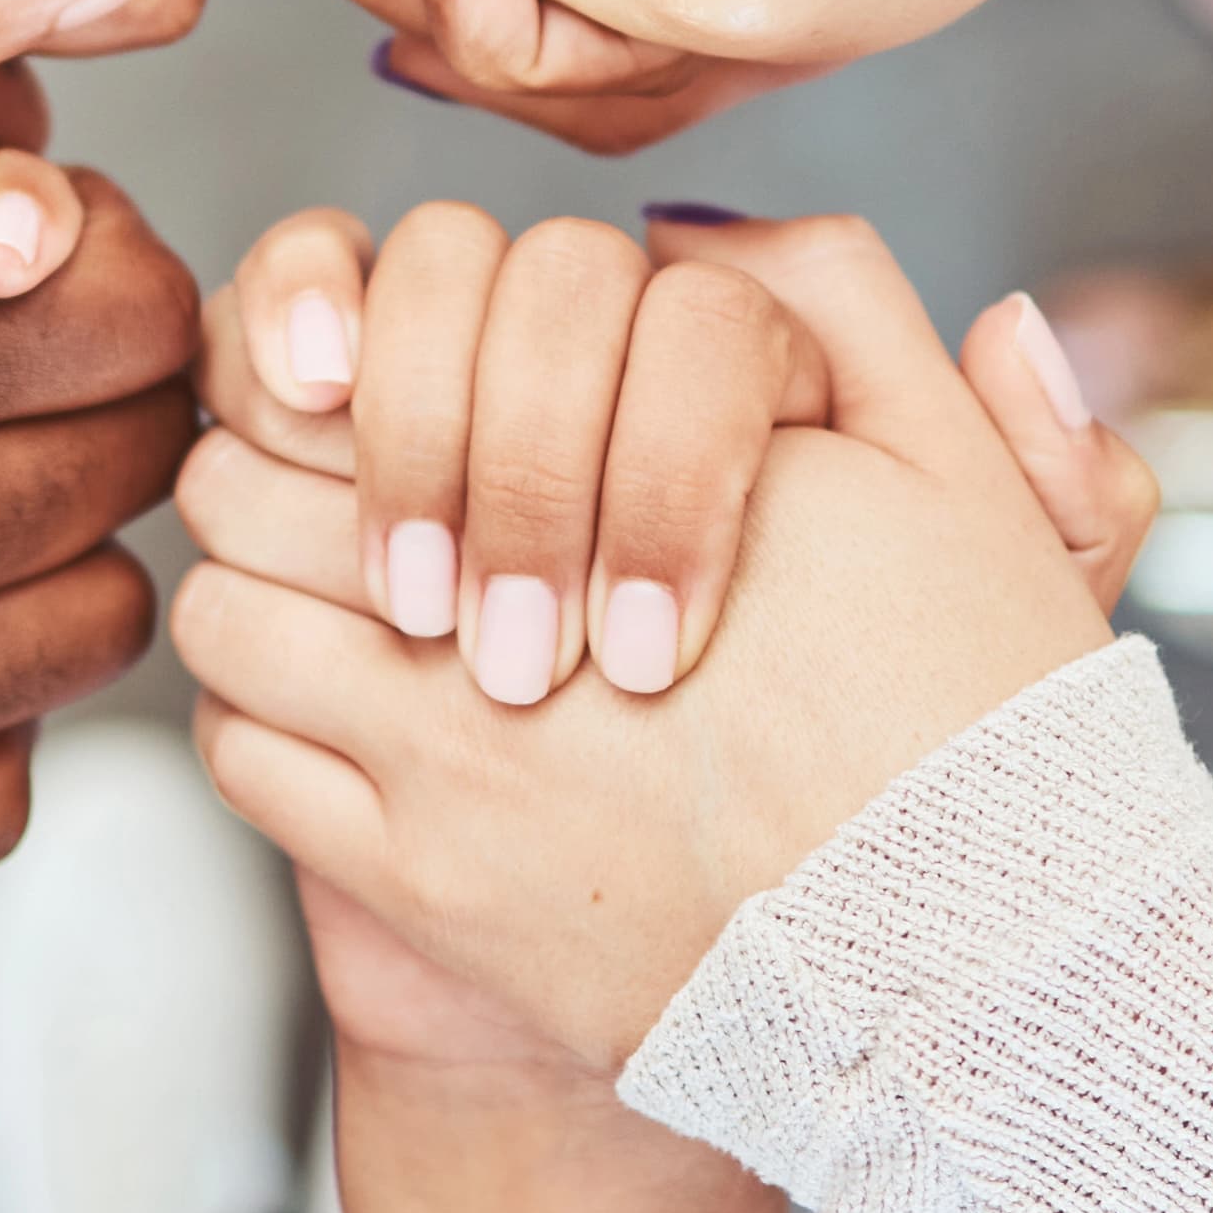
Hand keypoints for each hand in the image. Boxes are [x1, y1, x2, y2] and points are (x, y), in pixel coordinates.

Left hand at [173, 213, 1151, 1066]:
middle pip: (264, 468)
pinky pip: (244, 757)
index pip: (405, 336)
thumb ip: (840, 307)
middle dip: (285, 455)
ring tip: (332, 590)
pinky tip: (337, 712)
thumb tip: (685, 228)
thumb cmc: (980, 729)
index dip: (365, 340)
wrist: (978, 983)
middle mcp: (515, 603)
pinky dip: (264, 716)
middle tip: (326, 467)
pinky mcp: (419, 886)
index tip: (377, 365)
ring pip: (232, 606)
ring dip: (266, 581)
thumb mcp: (962, 477)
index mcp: (633, 469)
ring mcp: (449, 754)